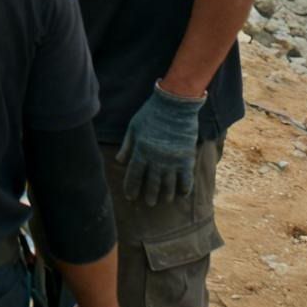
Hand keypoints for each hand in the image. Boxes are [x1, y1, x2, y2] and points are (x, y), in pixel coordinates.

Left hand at [117, 84, 204, 205]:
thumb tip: (119, 162)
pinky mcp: (186, 157)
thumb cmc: (151, 113)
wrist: (175, 104)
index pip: (134, 176)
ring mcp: (172, 160)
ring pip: (169, 184)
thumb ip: (127, 146)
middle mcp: (156, 159)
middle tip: (149, 203)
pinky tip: (183, 194)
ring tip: (164, 200)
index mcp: (141, 151)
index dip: (132, 188)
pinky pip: (186, 178)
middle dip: (150, 195)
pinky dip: (185, 187)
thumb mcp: (133, 127)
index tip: (131, 196)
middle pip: (152, 184)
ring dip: (166, 194)